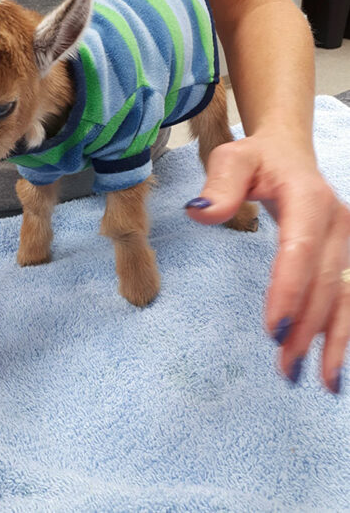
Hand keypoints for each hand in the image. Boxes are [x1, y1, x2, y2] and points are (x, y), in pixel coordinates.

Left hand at [185, 130, 349, 393]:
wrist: (289, 154)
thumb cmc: (256, 160)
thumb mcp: (231, 160)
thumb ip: (218, 184)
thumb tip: (200, 213)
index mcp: (308, 199)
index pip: (300, 250)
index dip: (290, 290)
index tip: (274, 330)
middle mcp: (337, 222)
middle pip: (325, 281)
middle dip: (307, 327)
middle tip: (285, 368)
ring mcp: (347, 241)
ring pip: (345, 295)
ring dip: (332, 339)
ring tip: (316, 380)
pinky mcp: (348, 256)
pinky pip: (348, 296)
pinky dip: (343, 331)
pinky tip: (333, 364)